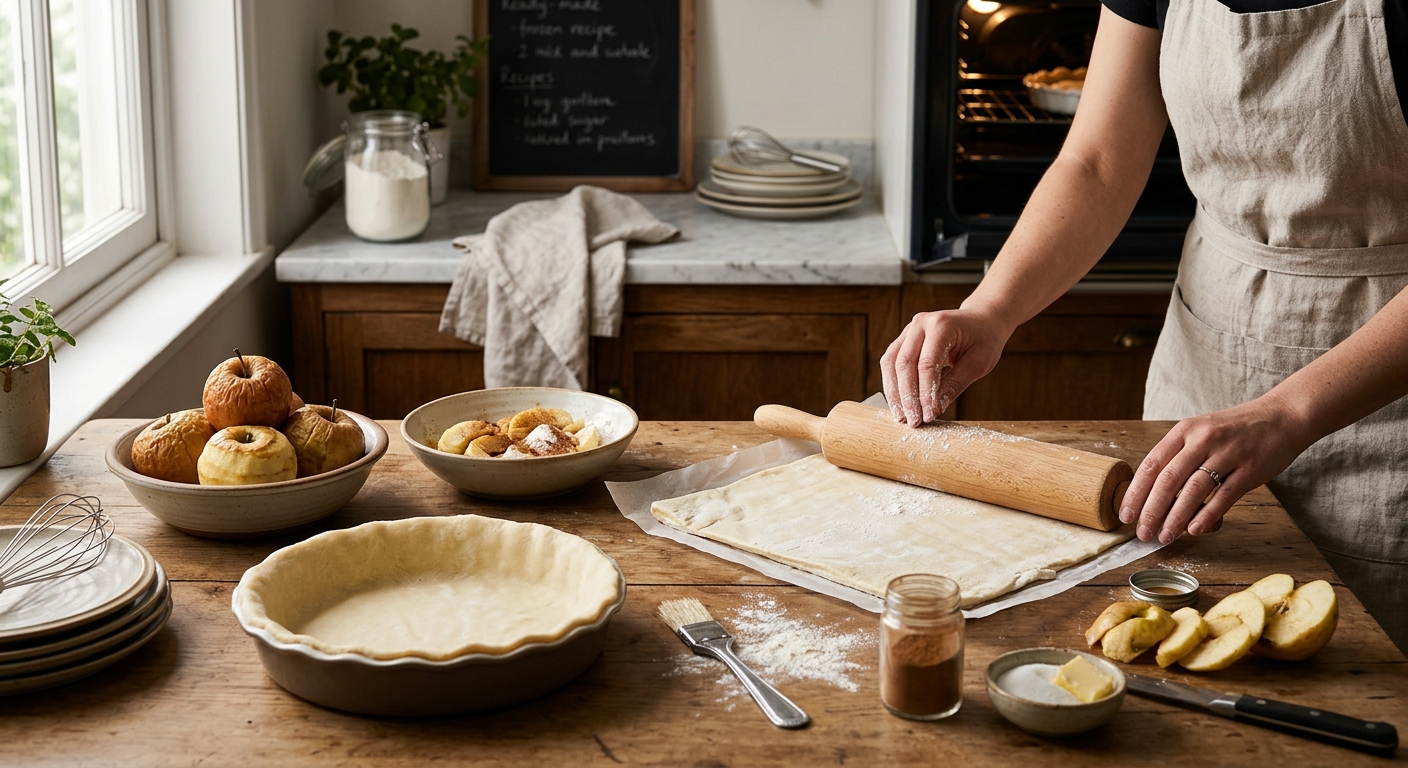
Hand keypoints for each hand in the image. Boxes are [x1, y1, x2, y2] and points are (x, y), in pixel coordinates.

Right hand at [879, 309, 1009, 425]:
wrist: (982, 320)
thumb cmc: (984, 340)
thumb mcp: (978, 364)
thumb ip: (955, 385)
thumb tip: (934, 409)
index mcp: (942, 325)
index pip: (927, 364)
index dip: (925, 393)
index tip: (929, 416)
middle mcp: (920, 323)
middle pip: (905, 363)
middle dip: (907, 396)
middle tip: (913, 421)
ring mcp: (909, 329)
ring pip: (892, 363)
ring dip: (894, 392)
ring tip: (902, 416)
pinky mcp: (904, 339)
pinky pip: (891, 362)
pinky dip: (893, 384)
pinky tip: (899, 403)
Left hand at [1119, 396, 1312, 542]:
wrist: (1283, 416)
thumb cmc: (1236, 429)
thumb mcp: (1201, 432)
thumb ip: (1179, 456)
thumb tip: (1154, 493)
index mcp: (1184, 431)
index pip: (1151, 464)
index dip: (1136, 492)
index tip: (1125, 514)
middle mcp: (1202, 439)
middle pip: (1168, 479)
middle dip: (1151, 510)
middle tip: (1142, 532)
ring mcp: (1227, 453)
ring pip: (1193, 490)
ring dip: (1175, 517)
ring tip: (1165, 536)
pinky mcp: (1250, 468)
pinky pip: (1224, 495)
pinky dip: (1207, 514)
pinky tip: (1194, 529)